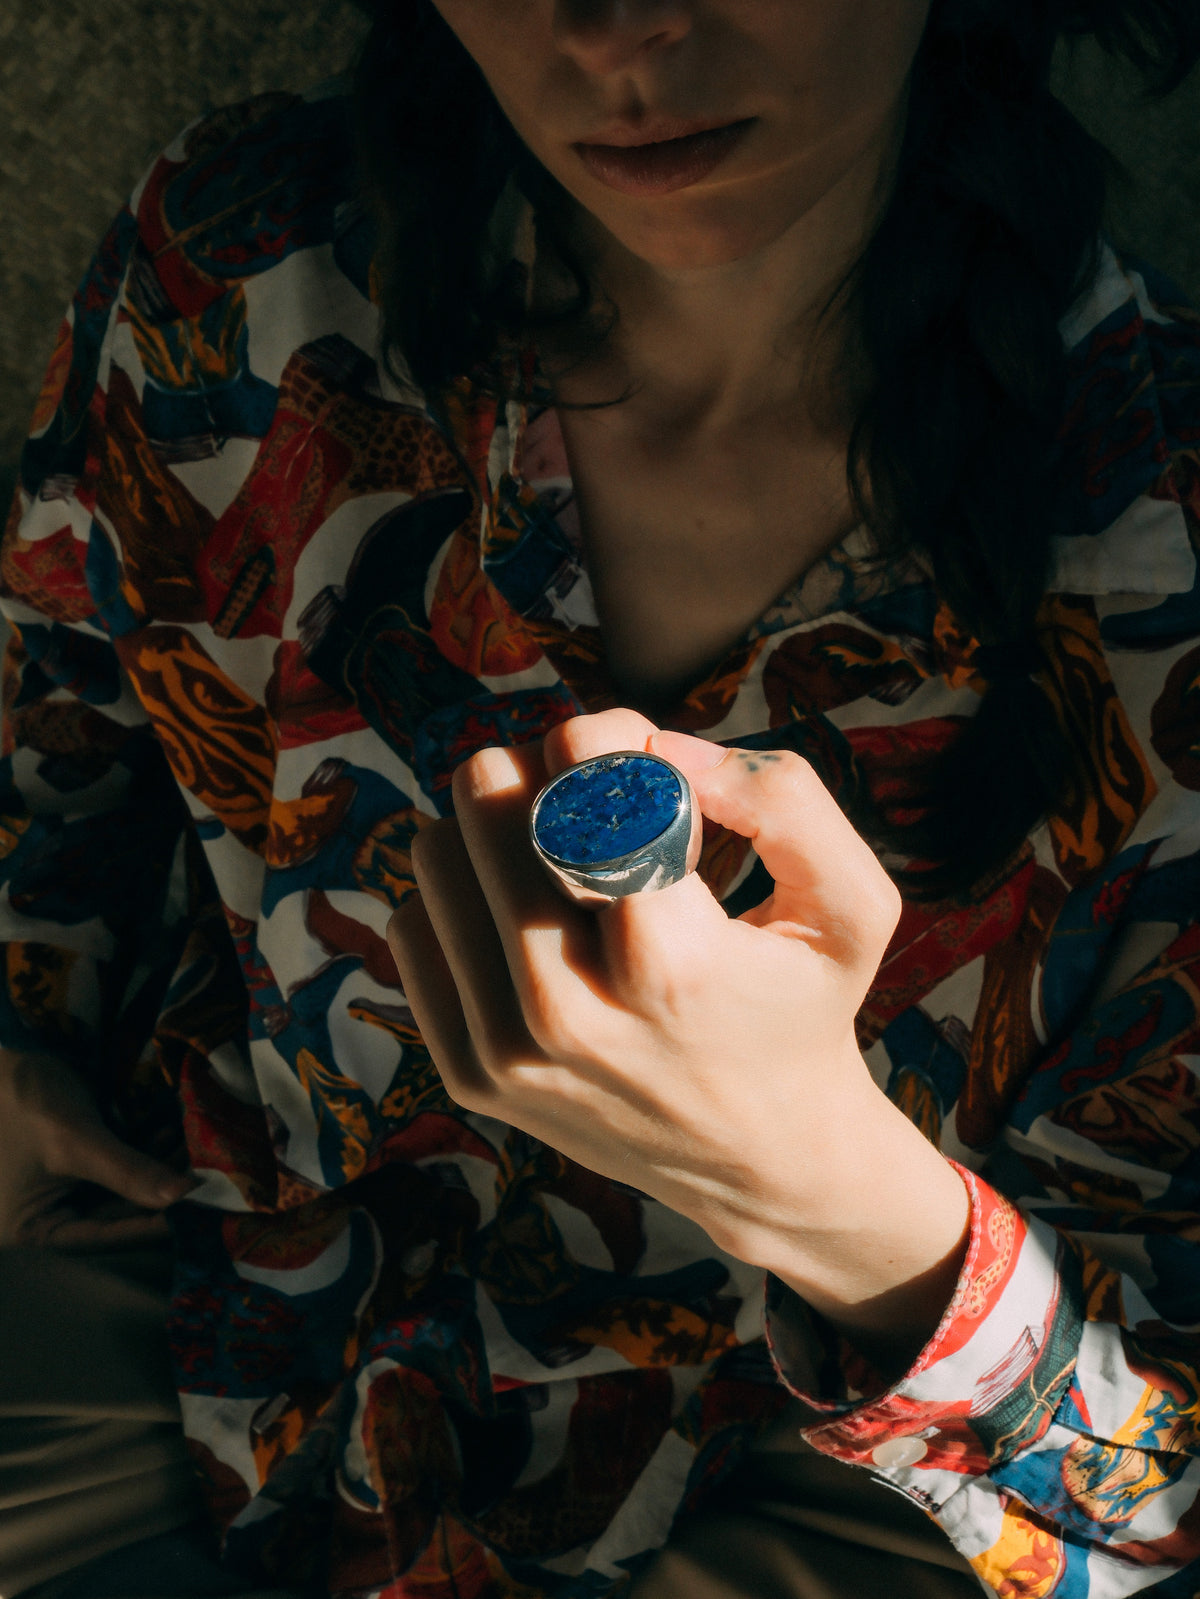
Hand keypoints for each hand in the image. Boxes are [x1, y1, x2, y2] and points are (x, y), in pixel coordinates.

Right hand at [0, 1049, 194, 1249]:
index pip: (100, 1238)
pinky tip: (172, 1135)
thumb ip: (127, 1171)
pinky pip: (116, 1167)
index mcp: (33, 1227)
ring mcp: (63, 1187)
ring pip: (120, 1189)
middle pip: (113, 1215)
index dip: (148, 1227)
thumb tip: (182, 1197)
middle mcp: (48, 1215)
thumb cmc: (25, 1103)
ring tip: (195, 1151)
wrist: (6, 1055)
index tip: (194, 1214)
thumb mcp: (77, 1141)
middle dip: (158, 1193)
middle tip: (205, 1178)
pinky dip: (143, 1153)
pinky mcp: (77, 1162)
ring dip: (156, 1170)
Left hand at [388, 709, 969, 1364]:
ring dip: (498, 828)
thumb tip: (658, 747)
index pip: (583, 778)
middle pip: (488, 800)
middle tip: (598, 804)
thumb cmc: (803, 1009)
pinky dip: (465, 897)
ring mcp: (506, 1049)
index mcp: (669, 963)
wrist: (765, 1161)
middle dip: (545, 771)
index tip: (641, 763)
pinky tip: (532, 922)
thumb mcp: (851, 906)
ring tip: (569, 866)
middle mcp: (570, 1010)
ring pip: (437, 851)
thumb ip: (785, 797)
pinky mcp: (467, 1073)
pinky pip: (412, 923)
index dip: (608, 737)